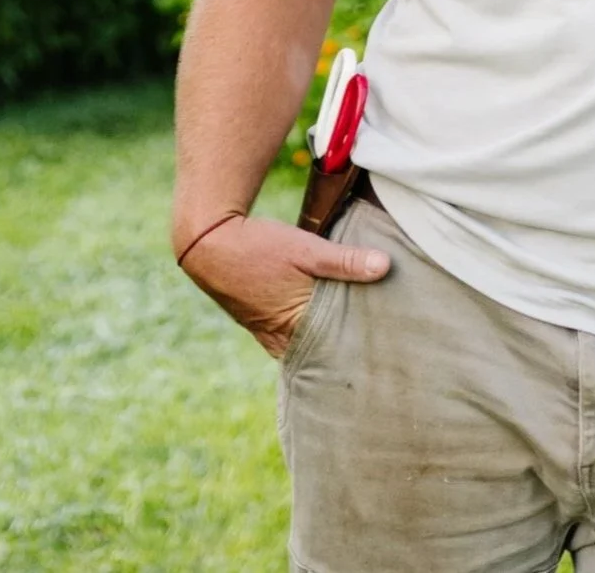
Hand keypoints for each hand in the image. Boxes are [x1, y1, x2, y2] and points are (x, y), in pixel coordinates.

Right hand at [178, 213, 390, 358]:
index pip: (334, 351)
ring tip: (358, 332)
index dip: (358, 349)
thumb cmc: (259, 247)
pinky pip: (289, 333)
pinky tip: (324, 318)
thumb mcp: (307, 249)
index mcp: (294, 327)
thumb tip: (385, 266)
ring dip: (325, 336)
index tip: (385, 348)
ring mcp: (266, 332)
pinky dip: (307, 328)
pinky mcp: (259, 320)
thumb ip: (345, 261)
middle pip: (320, 351)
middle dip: (344, 347)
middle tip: (379, 345)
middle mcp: (279, 338)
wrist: (209, 243)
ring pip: (305, 343)